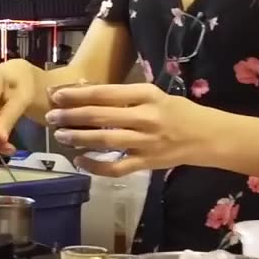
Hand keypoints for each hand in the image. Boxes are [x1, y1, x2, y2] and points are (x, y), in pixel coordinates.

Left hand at [46, 83, 209, 175]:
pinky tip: (80, 161)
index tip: (56, 95)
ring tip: (60, 135)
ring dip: (79, 138)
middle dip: (72, 116)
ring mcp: (146, 143)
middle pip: (102, 116)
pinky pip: (117, 168)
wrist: (208, 136)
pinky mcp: (147, 164)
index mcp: (147, 95)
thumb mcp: (153, 95)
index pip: (105, 94)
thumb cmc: (177, 111)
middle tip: (51, 116)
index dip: (78, 94)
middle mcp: (146, 118)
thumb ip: (123, 95)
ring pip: (106, 141)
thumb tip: (83, 91)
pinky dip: (96, 166)